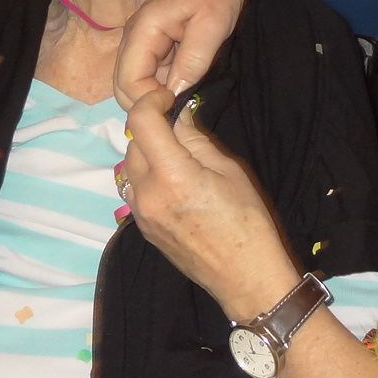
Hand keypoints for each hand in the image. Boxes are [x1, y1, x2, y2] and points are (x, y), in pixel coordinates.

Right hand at [114, 0, 252, 107]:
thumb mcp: (212, 27)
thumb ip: (192, 62)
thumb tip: (174, 97)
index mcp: (143, 30)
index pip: (128, 82)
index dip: (149, 101)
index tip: (178, 107)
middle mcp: (134, 37)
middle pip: (124, 86)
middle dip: (148, 104)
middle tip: (181, 109)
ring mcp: (141, 42)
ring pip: (135, 83)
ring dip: (156, 97)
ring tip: (184, 101)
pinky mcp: (153, 46)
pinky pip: (149, 75)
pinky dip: (163, 87)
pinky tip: (185, 88)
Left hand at [122, 89, 300, 319]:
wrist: (244, 277)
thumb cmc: (247, 221)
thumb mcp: (229, 170)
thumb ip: (197, 140)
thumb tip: (180, 116)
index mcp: (171, 175)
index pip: (140, 122)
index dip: (152, 101)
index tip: (169, 99)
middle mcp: (146, 193)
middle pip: (133, 142)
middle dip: (153, 128)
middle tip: (181, 130)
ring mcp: (139, 214)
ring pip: (129, 166)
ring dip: (146, 152)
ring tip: (176, 157)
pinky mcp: (141, 228)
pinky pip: (133, 189)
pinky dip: (146, 175)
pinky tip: (172, 182)